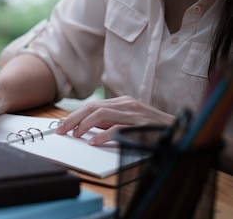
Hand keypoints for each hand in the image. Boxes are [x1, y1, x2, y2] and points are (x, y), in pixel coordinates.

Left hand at [54, 95, 175, 144]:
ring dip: (84, 125)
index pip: (92, 106)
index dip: (74, 116)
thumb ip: (110, 123)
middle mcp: (127, 104)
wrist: (182, 134)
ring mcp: (134, 114)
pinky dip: (103, 135)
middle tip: (60, 131)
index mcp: (123, 103)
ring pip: (101, 114)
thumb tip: (85, 128)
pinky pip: (117, 128)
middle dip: (73, 119)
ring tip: (75, 135)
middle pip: (92, 107)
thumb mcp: (128, 123)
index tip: (61, 126)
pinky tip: (93, 142)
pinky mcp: (141, 125)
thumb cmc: (154, 131)